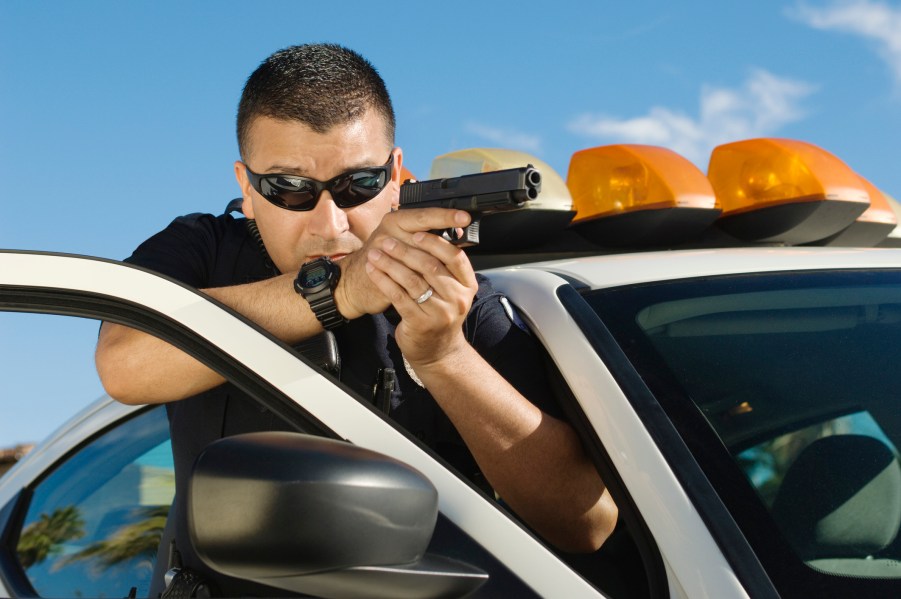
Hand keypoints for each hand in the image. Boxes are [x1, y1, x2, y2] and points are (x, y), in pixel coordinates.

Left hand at [362, 209, 478, 366]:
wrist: (438, 351)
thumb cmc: (440, 314)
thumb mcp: (451, 291)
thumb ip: (444, 267)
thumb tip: (431, 232)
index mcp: (467, 285)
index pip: (455, 257)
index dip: (435, 242)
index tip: (416, 233)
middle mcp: (457, 299)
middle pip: (430, 266)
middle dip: (405, 250)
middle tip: (387, 240)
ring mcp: (440, 313)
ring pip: (412, 280)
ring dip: (390, 263)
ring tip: (375, 253)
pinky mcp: (420, 323)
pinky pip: (398, 296)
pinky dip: (383, 280)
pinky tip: (373, 270)